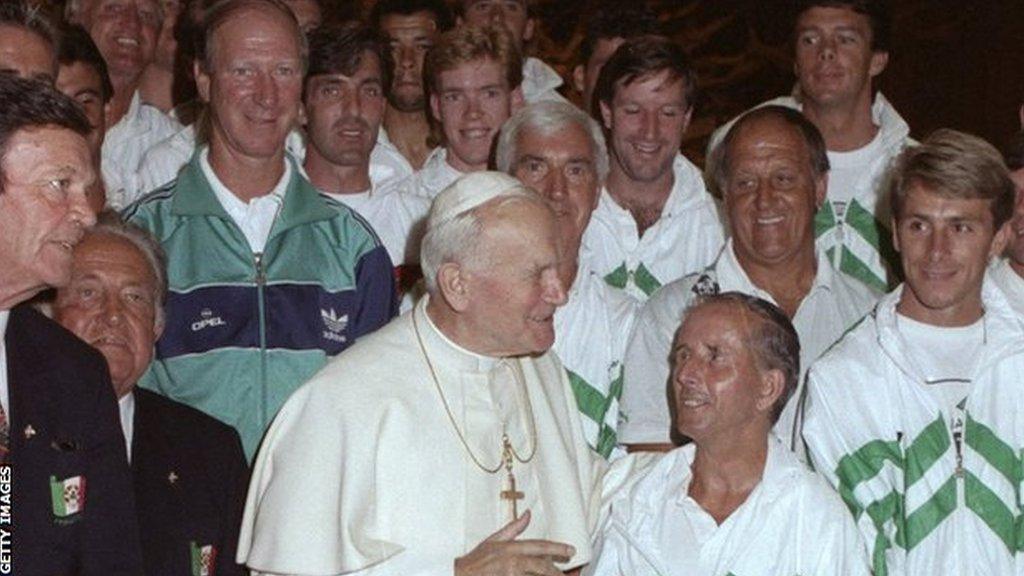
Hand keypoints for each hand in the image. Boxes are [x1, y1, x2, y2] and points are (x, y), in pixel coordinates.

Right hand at [454, 510, 574, 575]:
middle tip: (566, 574)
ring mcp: (508, 573)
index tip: (571, 550)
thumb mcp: (493, 540)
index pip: (538, 546)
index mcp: (509, 547)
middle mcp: (511, 560)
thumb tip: (528, 514)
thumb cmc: (474, 562)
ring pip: (535, 575)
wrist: (457, 575)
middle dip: (555, 571)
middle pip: (540, 565)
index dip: (557, 548)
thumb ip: (513, 528)